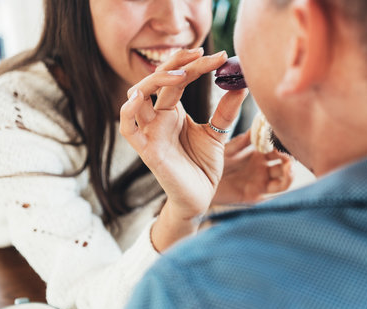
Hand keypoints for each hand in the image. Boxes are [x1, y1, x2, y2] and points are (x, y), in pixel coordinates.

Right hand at [119, 49, 247, 250]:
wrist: (200, 198)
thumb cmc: (203, 166)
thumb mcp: (217, 134)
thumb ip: (225, 110)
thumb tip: (240, 83)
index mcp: (173, 110)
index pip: (178, 78)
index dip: (196, 64)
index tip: (219, 55)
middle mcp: (158, 117)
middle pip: (157, 80)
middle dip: (178, 64)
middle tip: (202, 53)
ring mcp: (150, 132)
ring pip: (136, 96)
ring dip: (154, 80)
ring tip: (181, 74)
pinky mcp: (146, 150)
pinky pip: (127, 128)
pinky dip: (128, 111)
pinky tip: (139, 98)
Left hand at [213, 131, 292, 204]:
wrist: (196, 184)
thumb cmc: (209, 162)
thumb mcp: (227, 149)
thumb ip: (242, 141)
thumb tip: (257, 126)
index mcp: (256, 152)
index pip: (276, 144)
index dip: (282, 139)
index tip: (286, 131)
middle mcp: (262, 166)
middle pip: (284, 160)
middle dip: (289, 154)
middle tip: (289, 147)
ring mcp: (260, 180)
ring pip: (284, 175)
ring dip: (291, 169)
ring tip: (289, 162)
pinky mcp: (255, 193)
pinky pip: (276, 189)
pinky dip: (285, 181)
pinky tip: (286, 172)